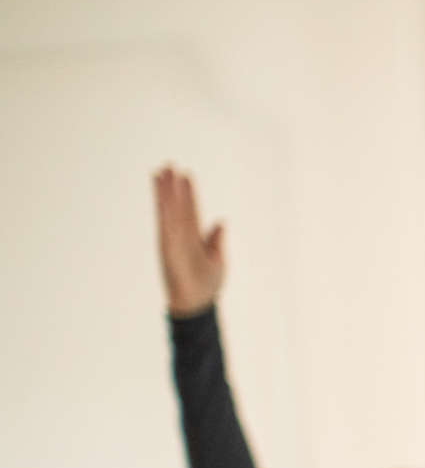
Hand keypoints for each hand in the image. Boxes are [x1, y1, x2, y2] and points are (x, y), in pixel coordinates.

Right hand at [153, 167, 225, 317]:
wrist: (197, 302)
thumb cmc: (208, 285)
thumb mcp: (218, 259)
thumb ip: (216, 240)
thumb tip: (221, 222)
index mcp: (196, 237)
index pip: (192, 210)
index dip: (189, 193)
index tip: (187, 175)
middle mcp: (182, 234)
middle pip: (178, 205)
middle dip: (173, 186)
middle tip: (169, 165)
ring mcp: (173, 238)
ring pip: (169, 209)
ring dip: (165, 191)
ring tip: (161, 171)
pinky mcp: (167, 244)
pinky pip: (164, 221)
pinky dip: (163, 206)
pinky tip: (161, 192)